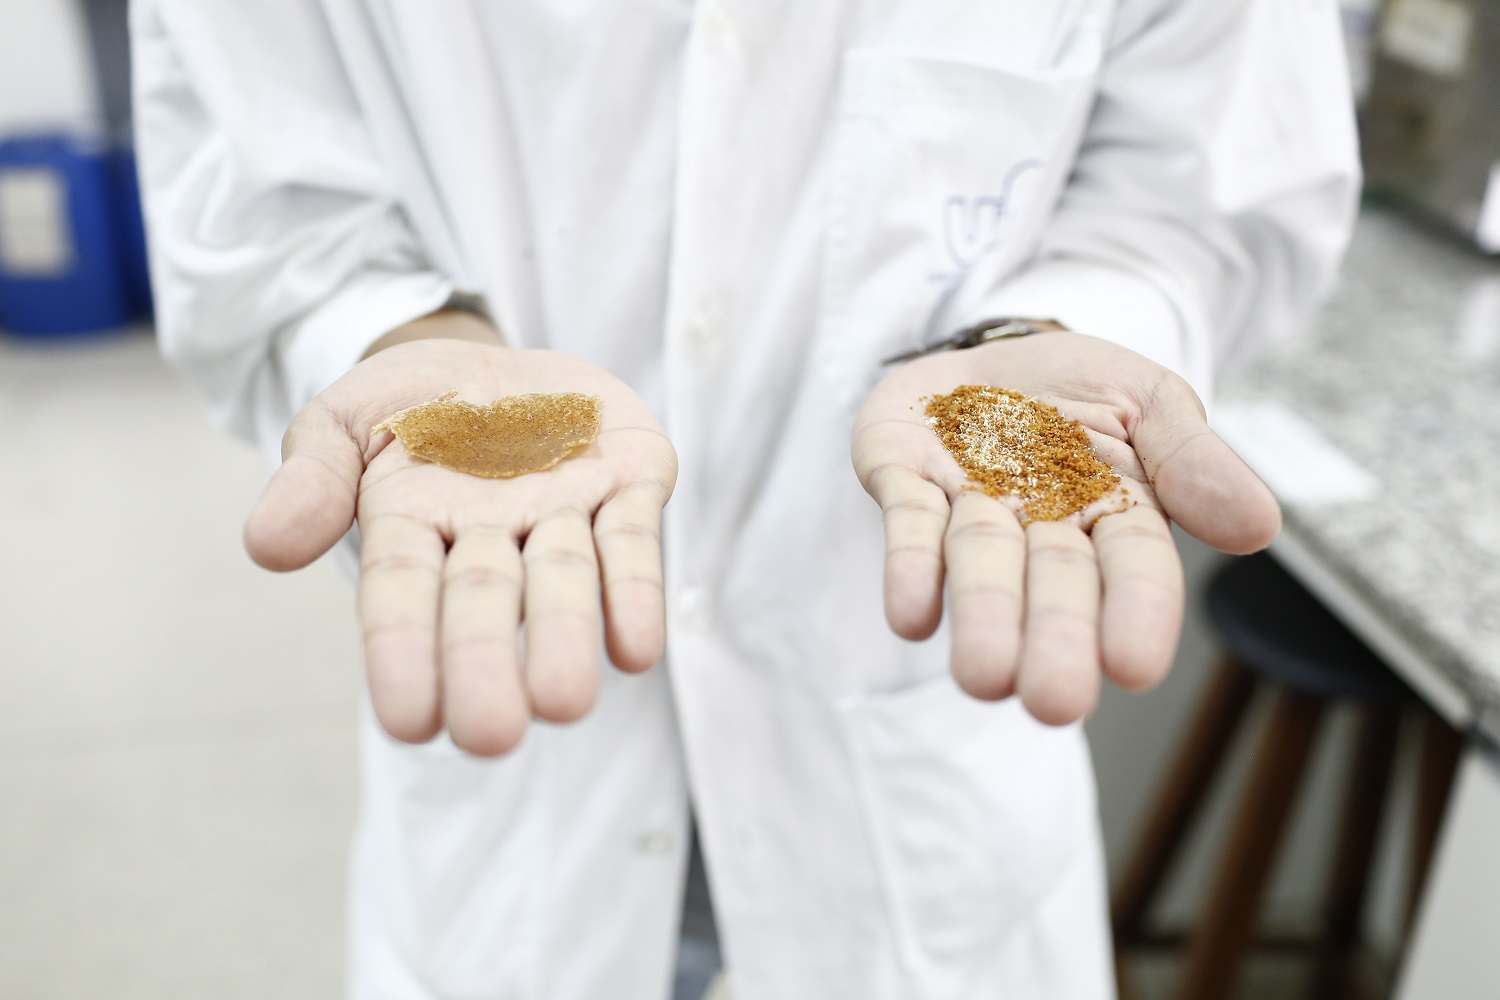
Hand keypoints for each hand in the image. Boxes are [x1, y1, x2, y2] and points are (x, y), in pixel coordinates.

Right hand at [245, 335, 676, 754]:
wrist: (497, 368)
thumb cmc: (413, 406)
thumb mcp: (344, 419)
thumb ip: (314, 476)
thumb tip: (266, 546)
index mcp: (410, 523)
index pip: (400, 594)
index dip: (404, 652)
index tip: (408, 721)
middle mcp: (489, 535)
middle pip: (486, 602)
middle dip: (487, 664)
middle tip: (492, 736)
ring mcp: (562, 512)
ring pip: (564, 580)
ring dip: (567, 636)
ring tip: (565, 702)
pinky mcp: (630, 484)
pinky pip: (633, 541)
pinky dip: (635, 592)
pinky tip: (638, 650)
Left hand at [851, 331, 1277, 724]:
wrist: (986, 353)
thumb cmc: (1076, 390)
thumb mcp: (1148, 400)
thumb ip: (1192, 458)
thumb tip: (1260, 526)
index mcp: (1113, 509)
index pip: (1134, 566)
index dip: (1135, 612)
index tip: (1134, 667)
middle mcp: (1040, 523)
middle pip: (1053, 583)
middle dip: (1054, 637)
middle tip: (1052, 702)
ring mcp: (969, 505)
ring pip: (979, 565)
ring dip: (982, 616)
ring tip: (982, 678)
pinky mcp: (903, 481)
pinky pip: (908, 525)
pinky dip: (909, 568)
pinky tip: (911, 618)